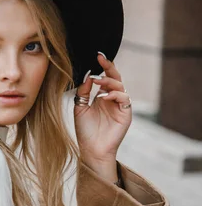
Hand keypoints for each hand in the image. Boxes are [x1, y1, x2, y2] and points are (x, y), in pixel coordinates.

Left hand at [74, 53, 131, 169]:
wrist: (91, 149)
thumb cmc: (85, 131)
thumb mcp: (80, 107)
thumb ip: (83, 91)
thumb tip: (89, 75)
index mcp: (102, 96)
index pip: (105, 77)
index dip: (103, 66)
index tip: (97, 56)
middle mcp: (113, 99)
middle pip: (115, 78)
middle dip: (109, 67)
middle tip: (100, 59)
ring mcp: (120, 106)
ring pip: (120, 86)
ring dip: (109, 81)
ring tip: (97, 82)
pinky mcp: (125, 114)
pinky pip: (124, 99)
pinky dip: (114, 95)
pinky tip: (103, 97)